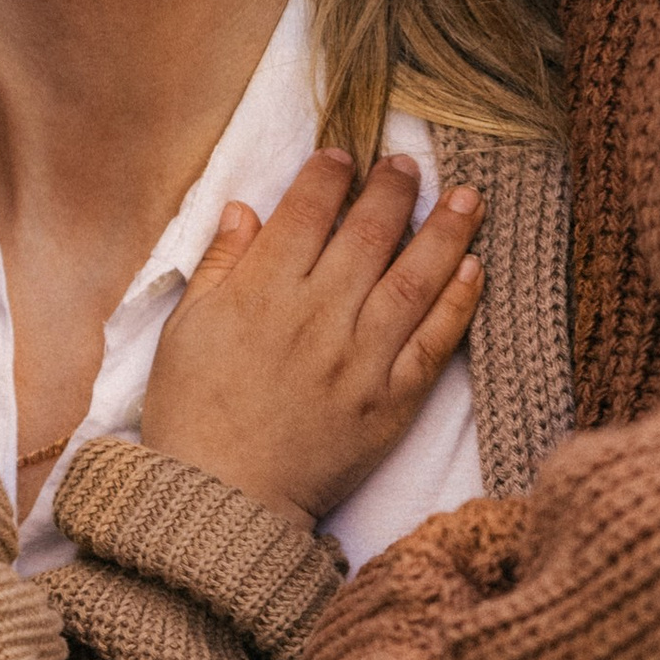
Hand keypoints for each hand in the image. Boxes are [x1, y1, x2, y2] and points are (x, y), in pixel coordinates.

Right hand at [140, 150, 481, 523]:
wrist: (223, 502)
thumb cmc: (193, 415)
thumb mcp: (185, 331)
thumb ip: (221, 266)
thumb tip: (246, 208)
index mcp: (262, 293)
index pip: (307, 212)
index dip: (329, 176)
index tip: (344, 157)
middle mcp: (318, 316)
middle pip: (369, 232)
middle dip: (395, 189)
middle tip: (410, 166)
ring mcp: (361, 359)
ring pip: (415, 277)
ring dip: (446, 231)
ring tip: (468, 197)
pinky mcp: (391, 401)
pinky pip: (434, 341)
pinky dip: (459, 302)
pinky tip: (474, 268)